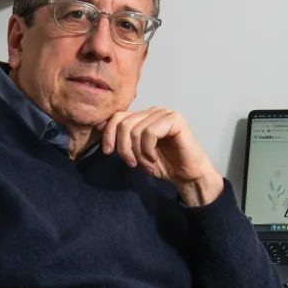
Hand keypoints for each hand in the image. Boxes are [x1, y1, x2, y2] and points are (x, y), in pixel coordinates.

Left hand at [98, 108, 224, 205]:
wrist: (188, 176)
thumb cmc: (164, 165)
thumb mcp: (135, 153)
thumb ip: (122, 140)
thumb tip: (99, 126)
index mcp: (143, 117)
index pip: (117, 116)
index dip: (108, 133)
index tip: (108, 152)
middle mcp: (153, 111)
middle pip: (123, 123)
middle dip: (124, 148)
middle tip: (132, 164)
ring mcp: (164, 113)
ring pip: (136, 130)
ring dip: (138, 153)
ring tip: (147, 164)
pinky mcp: (175, 119)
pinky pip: (150, 132)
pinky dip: (148, 150)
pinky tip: (155, 158)